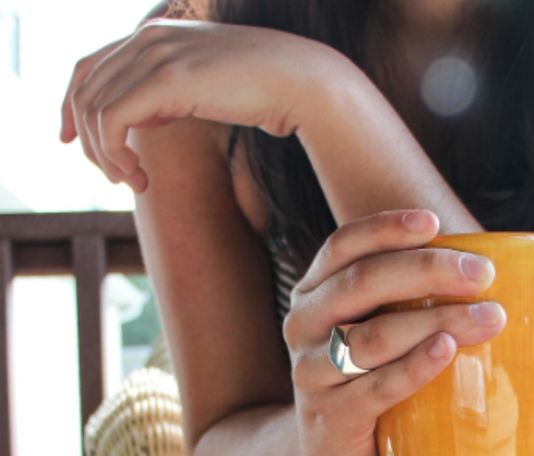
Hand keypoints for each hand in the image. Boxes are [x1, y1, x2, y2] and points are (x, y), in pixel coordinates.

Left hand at [59, 18, 343, 192]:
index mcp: (156, 34)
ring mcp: (155, 54)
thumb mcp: (208, 85)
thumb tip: (150, 115)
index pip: (89, 66)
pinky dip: (114, 155)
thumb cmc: (266, 91)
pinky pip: (112, 121)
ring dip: (104, 156)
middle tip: (118, 178)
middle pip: (85, 91)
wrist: (303, 82)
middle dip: (90, 143)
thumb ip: (173, 91)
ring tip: (132, 183)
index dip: (71, 105)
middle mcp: (148, 37)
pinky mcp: (166, 79)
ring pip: (94, 110)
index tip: (72, 141)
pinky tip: (139, 179)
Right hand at [284, 209, 506, 455]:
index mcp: (316, 291)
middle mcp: (306, 324)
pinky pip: (377, 386)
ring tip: (490, 317)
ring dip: (437, 320)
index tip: (434, 222)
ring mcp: (314, 371)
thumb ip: (409, 297)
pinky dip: (415, 366)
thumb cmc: (368, 376)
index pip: (344, 245)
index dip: (387, 228)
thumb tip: (499, 270)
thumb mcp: (372, 328)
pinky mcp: (333, 416)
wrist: (325, 455)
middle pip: (362, 282)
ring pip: (375, 336)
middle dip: (427, 270)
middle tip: (483, 274)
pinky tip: (447, 350)